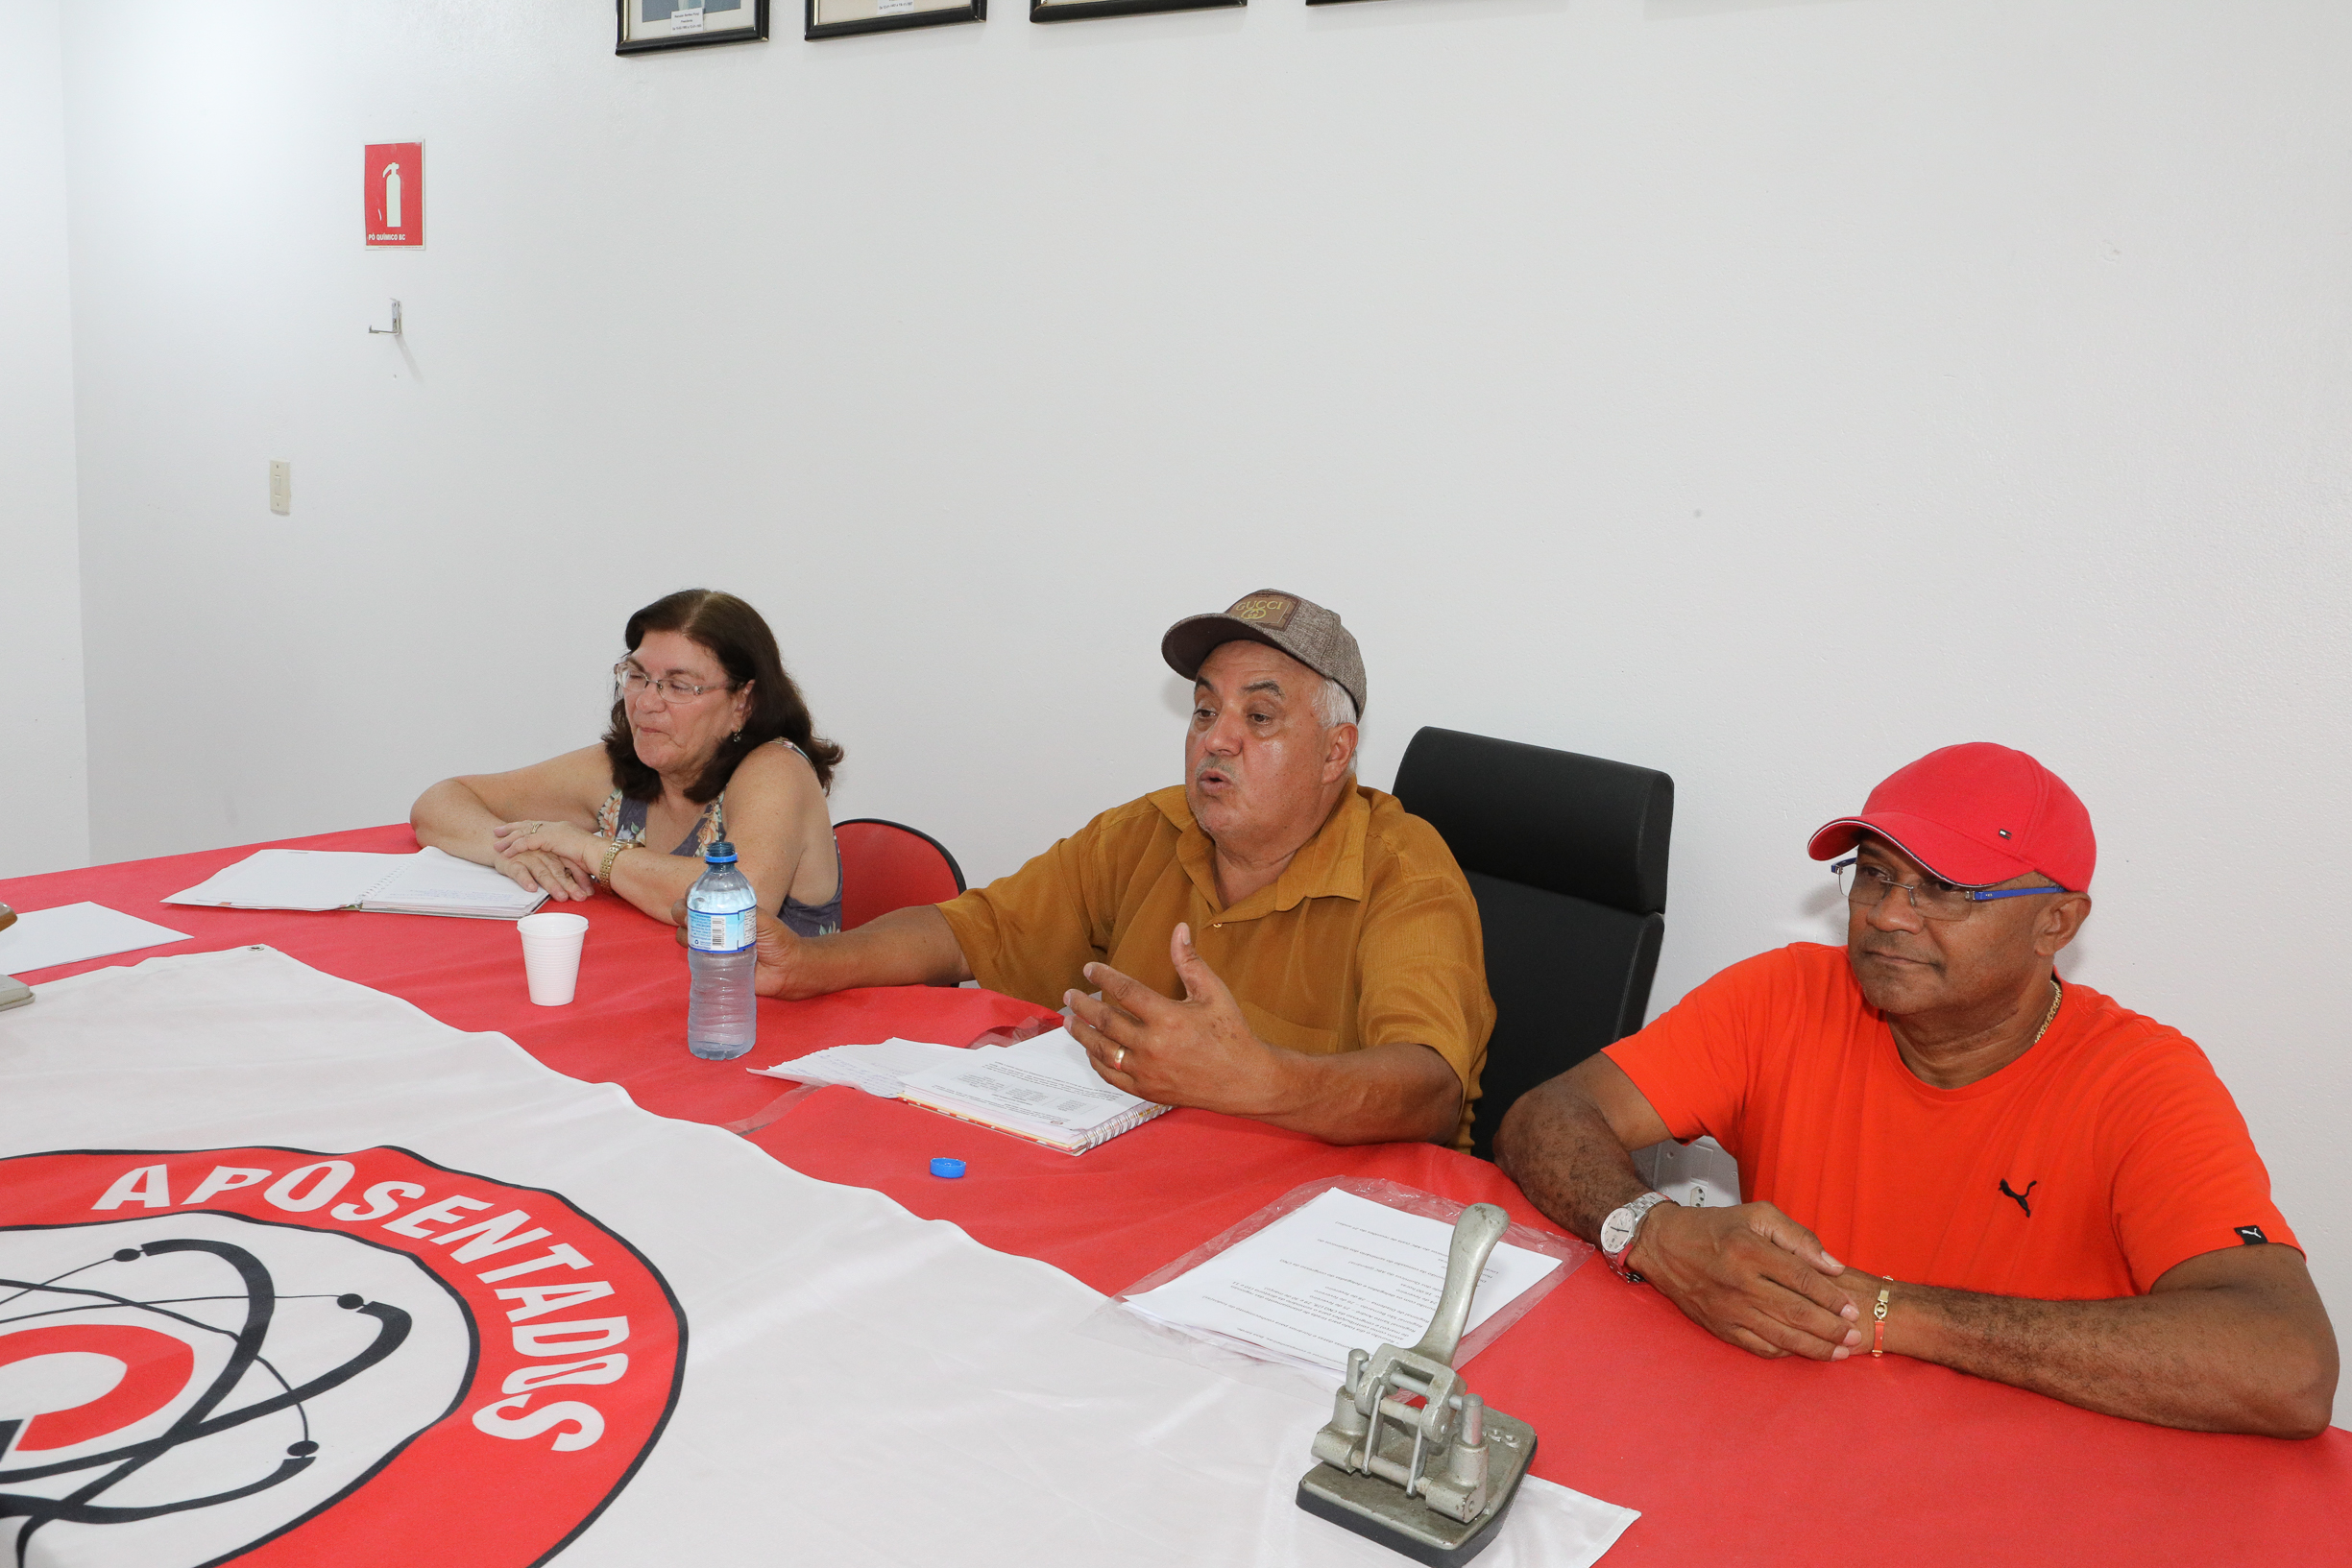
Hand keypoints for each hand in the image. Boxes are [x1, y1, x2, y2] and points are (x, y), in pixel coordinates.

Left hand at [493, 819, 597, 876]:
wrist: (600, 854)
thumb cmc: (595, 857)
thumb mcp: (578, 853)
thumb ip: (568, 853)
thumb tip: (565, 859)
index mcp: (562, 828)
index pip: (539, 825)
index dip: (524, 827)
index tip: (512, 829)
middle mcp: (555, 826)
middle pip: (527, 825)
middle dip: (511, 828)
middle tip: (496, 831)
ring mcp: (552, 831)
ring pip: (523, 832)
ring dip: (508, 839)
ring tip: (496, 845)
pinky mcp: (548, 839)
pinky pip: (526, 842)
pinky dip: (515, 847)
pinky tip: (506, 853)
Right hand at [493, 846, 591, 900]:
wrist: (499, 842)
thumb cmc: (527, 854)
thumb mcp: (547, 859)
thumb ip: (563, 870)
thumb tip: (582, 888)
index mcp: (554, 853)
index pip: (570, 866)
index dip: (580, 878)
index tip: (590, 892)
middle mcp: (543, 854)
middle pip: (559, 871)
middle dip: (570, 885)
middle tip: (580, 898)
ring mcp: (528, 858)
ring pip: (542, 872)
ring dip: (552, 885)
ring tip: (561, 897)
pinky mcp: (513, 863)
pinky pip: (520, 872)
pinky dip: (526, 880)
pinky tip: (532, 889)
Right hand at [671, 904, 811, 997]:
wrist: (786, 970)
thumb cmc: (778, 940)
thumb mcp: (764, 919)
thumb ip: (747, 910)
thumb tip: (727, 902)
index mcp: (726, 911)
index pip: (702, 897)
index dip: (692, 893)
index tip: (692, 894)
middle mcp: (714, 926)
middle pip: (685, 914)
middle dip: (681, 911)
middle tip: (689, 916)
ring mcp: (710, 946)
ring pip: (684, 934)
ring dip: (683, 932)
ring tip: (695, 935)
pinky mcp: (710, 964)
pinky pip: (692, 957)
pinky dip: (689, 952)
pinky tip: (697, 950)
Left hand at [1063, 924, 1283, 1111]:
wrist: (1243, 1080)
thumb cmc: (1231, 1033)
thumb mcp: (1214, 992)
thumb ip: (1190, 961)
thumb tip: (1178, 929)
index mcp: (1167, 1017)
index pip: (1124, 991)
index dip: (1103, 977)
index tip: (1090, 969)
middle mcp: (1152, 1045)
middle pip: (1104, 1021)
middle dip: (1082, 1005)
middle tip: (1069, 995)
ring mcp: (1146, 1071)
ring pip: (1101, 1050)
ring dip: (1081, 1034)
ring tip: (1069, 1022)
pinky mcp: (1146, 1090)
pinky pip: (1111, 1075)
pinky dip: (1096, 1061)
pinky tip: (1091, 1050)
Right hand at [1630, 1200, 1864, 1360]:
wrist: (1664, 1245)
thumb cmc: (1716, 1227)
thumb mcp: (1757, 1215)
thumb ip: (1798, 1237)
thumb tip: (1834, 1266)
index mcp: (1751, 1251)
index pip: (1802, 1279)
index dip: (1831, 1297)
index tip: (1850, 1308)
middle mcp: (1740, 1282)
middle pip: (1796, 1312)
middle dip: (1832, 1328)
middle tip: (1855, 1335)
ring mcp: (1729, 1308)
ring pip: (1781, 1335)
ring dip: (1816, 1347)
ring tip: (1840, 1352)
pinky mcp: (1720, 1326)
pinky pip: (1759, 1347)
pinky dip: (1785, 1352)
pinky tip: (1803, 1351)